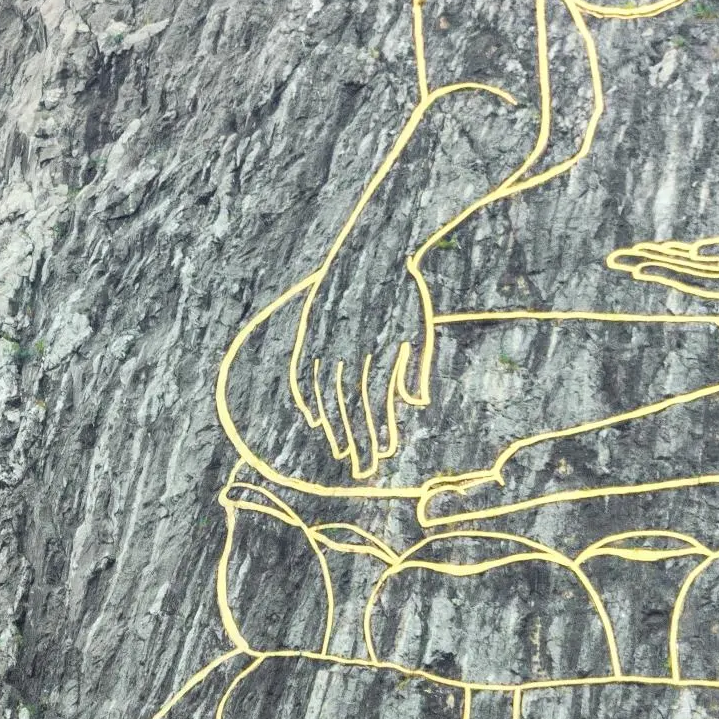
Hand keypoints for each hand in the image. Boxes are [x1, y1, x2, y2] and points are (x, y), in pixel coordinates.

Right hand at [287, 256, 432, 477]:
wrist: (371, 248)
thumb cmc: (401, 292)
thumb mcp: (416, 327)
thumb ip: (413, 366)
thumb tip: (415, 404)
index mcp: (376, 348)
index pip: (375, 402)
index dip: (378, 431)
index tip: (382, 456)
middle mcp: (347, 348)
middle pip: (348, 405)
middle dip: (357, 440)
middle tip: (361, 469)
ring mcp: (324, 339)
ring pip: (324, 393)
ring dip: (332, 426)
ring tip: (340, 450)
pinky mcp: (309, 330)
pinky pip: (302, 371)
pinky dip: (306, 397)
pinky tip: (313, 419)